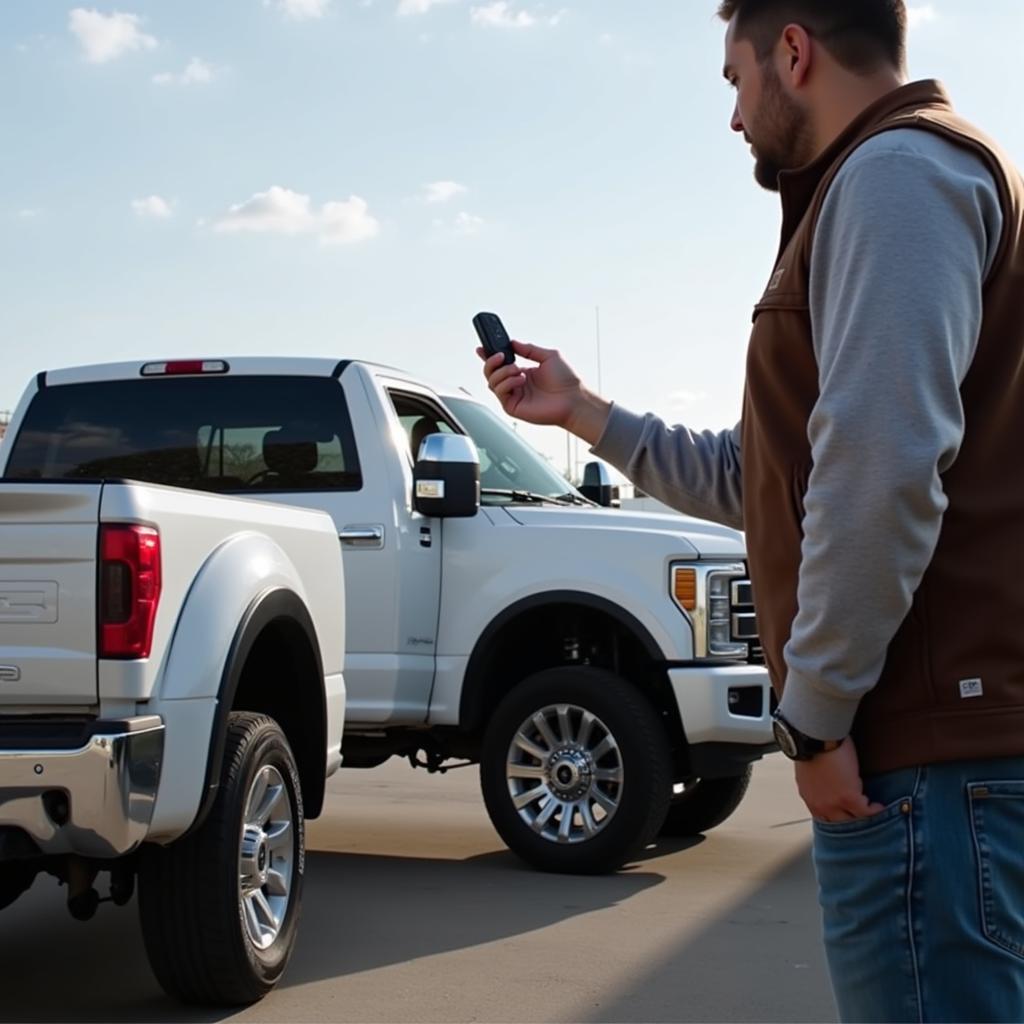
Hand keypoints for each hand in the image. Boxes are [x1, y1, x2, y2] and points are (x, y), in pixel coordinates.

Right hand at [478, 340, 610, 442]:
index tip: (481, 348)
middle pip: (490, 373)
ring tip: (518, 370)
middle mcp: (516, 384)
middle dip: (491, 362)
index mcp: (522, 373)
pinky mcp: (513, 407)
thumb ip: (529, 349)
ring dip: (503, 372)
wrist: (573, 398)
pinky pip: (500, 392)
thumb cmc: (566, 380)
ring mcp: (514, 396)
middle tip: (501, 357)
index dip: (488, 356)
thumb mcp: (548, 356)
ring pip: (492, 382)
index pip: (500, 365)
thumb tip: (513, 342)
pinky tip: (521, 380)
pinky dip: (507, 383)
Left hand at [794, 738, 884, 822]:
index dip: (838, 816)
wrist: (814, 737)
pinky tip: (881, 806)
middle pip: (839, 823)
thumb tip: (827, 780)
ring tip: (875, 813)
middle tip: (865, 819)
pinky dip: (875, 809)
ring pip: (853, 819)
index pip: (824, 816)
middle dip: (852, 821)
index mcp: (809, 796)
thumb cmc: (812, 744)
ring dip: (864, 817)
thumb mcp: (811, 769)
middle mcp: (819, 805)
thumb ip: (818, 781)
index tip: (848, 815)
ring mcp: (834, 803)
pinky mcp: (848, 797)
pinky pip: (866, 811)